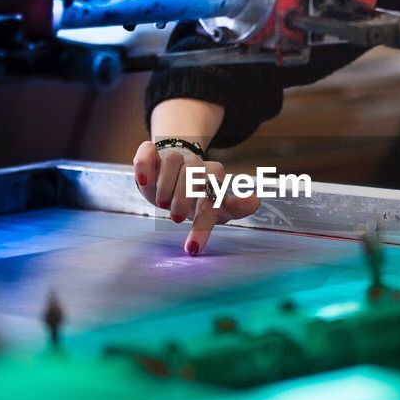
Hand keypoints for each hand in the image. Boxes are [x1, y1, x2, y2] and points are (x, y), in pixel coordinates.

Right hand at [132, 140, 259, 255]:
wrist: (172, 177)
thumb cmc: (197, 198)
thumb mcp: (216, 208)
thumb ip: (234, 207)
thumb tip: (256, 200)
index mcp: (214, 178)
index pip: (214, 196)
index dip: (203, 223)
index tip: (192, 248)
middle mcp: (194, 165)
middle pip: (193, 174)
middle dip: (183, 199)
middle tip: (175, 217)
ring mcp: (173, 158)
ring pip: (173, 161)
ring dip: (166, 186)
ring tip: (163, 204)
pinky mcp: (152, 154)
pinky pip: (147, 151)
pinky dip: (144, 165)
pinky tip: (143, 180)